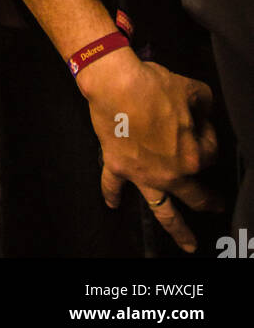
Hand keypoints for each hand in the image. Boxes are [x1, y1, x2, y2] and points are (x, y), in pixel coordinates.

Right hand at [78, 46, 219, 251]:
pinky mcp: (117, 166)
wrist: (117, 85)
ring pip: (163, 210)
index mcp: (192, 155)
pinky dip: (111, 195)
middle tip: (216, 206)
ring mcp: (142, 174)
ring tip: (186, 242)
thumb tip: (202, 113)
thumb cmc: (153, 86)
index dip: (207, 134)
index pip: (210, 151)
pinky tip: (112, 204)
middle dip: (208, 202)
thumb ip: (203, 104)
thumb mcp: (191, 88)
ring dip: (177, 229)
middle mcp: (170, 173)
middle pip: (195, 195)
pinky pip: (112, 186)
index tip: (200, 122)